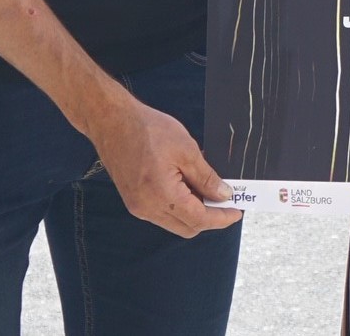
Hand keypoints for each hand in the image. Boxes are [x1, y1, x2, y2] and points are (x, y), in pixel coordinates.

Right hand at [87, 92, 242, 237]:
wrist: (112, 121)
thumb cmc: (147, 130)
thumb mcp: (186, 150)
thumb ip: (206, 177)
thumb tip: (223, 195)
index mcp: (162, 196)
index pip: (199, 220)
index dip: (221, 218)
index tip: (237, 211)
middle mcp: (147, 209)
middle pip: (187, 227)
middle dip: (210, 218)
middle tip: (227, 200)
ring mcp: (138, 207)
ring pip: (174, 222)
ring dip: (194, 212)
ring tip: (209, 190)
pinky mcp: (133, 200)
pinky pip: (162, 213)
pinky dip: (179, 206)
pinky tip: (188, 186)